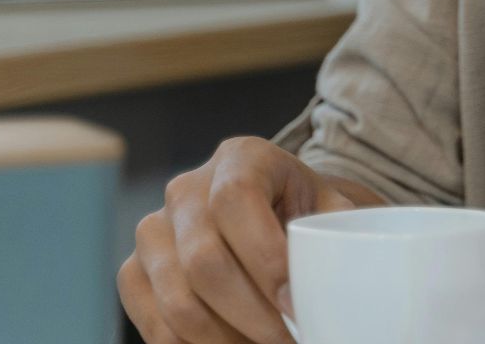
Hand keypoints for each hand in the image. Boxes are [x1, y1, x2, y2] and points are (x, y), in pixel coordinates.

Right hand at [118, 136, 364, 343]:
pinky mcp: (133, 272)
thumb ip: (341, 233)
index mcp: (240, 159)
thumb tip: (350, 281)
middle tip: (288, 342)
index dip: (265, 259)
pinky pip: (155, 325)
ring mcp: (152, 231)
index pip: (236, 202)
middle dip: (252, 316)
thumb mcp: (328, 205)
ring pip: (178, 303)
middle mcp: (186, 190)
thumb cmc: (303, 211)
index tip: (296, 305)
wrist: (266, 208)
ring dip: (226, 341)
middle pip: (204, 263)